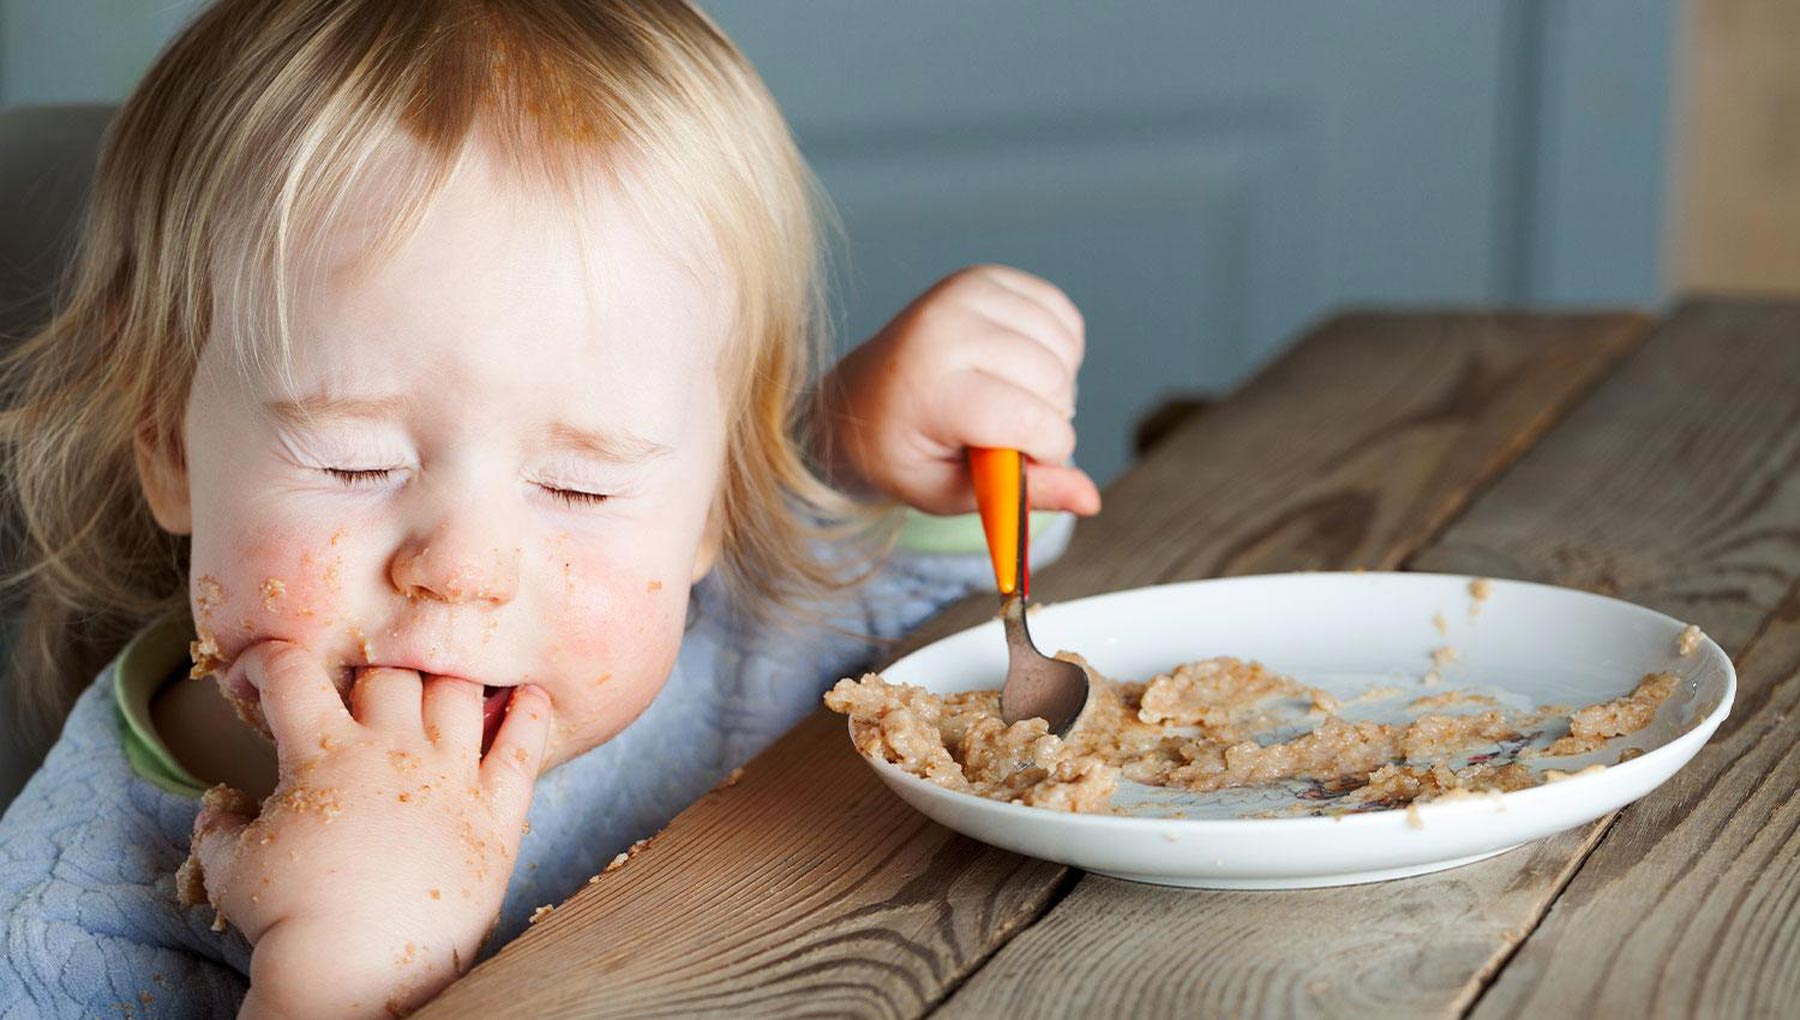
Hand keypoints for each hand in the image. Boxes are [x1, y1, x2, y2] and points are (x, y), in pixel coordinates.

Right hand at [183, 642, 550, 1017]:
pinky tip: (532, 695)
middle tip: (362, 699)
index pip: (292, 671)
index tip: (265, 675)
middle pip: (389, 672)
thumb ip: (218, 827)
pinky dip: (531, 714)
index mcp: (324, 752)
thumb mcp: (230, 871)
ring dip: (444, 683)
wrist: (358, 970)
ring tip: (436, 691)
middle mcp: (394, 749)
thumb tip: (216, 803)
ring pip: (457, 692)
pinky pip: (523, 747)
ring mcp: (452, 776)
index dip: (271, 661)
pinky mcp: (497, 812)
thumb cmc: (290, 921)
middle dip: (369, 675)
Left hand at [817, 265, 1102, 516]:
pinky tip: (1021, 368)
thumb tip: (1092, 500)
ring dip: (1057, 387)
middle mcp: (945, 326)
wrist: (860, 397)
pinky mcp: (988, 277)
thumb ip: (1024, 495)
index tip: (1019, 462)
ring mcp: (966, 293)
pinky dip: (1059, 351)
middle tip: (1006, 433)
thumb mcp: (951, 492)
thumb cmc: (904, 452)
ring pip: (1064, 349)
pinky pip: (1063, 316)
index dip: (1046, 452)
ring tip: (1010, 400)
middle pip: (1053, 383)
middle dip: (1050, 421)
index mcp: (928, 387)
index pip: (1029, 419)